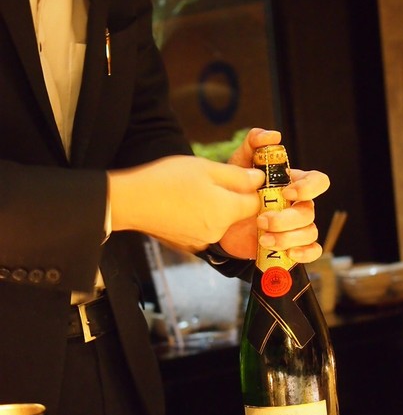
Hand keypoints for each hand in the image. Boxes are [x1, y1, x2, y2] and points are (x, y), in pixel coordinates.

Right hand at [108, 152, 264, 251]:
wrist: (132, 202)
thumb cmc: (168, 180)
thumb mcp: (207, 168)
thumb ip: (237, 176)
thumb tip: (259, 180)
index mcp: (227, 211)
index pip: (255, 204)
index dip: (250, 190)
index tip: (237, 179)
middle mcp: (218, 232)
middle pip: (236, 214)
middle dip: (229, 198)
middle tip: (207, 182)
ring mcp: (202, 241)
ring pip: (219, 222)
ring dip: (212, 208)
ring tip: (191, 193)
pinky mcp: (187, 245)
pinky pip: (202, 230)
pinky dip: (197, 219)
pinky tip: (182, 206)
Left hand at [220, 129, 329, 262]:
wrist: (220, 225)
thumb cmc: (235, 191)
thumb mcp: (239, 166)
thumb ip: (253, 146)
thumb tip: (272, 136)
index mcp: (292, 184)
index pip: (317, 181)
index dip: (308, 187)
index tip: (286, 192)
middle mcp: (298, 205)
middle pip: (309, 211)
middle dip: (286, 218)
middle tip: (261, 220)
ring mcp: (296, 227)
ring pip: (309, 232)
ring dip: (287, 237)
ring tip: (262, 238)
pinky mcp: (291, 246)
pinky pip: (312, 251)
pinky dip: (305, 253)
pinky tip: (289, 253)